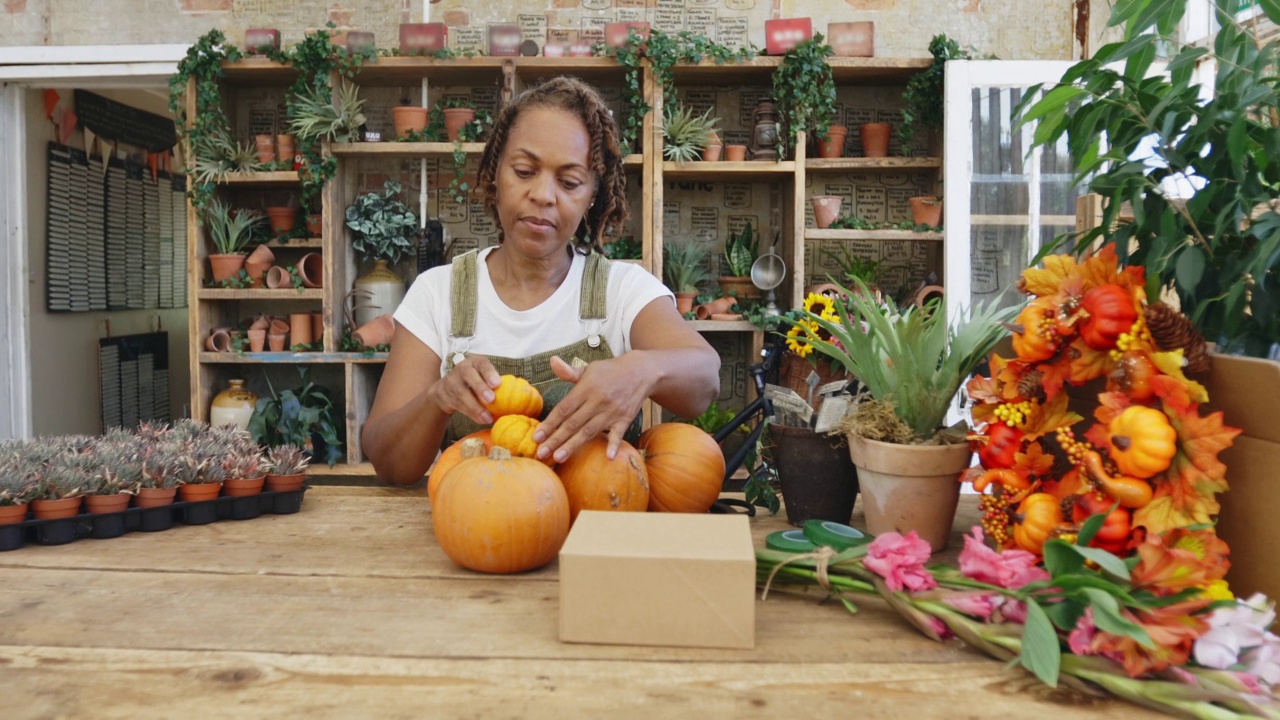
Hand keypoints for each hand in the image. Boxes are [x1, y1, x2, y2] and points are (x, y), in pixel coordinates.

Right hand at [429, 355, 501, 424]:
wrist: (446, 389)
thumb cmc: (475, 381)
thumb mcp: (482, 375)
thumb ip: (494, 382)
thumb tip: (520, 395)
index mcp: (475, 362)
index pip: (482, 364)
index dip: (489, 373)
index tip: (497, 384)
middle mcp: (463, 369)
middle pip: (469, 375)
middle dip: (480, 387)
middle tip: (491, 399)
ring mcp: (453, 382)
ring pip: (462, 393)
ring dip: (476, 407)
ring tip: (488, 417)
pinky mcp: (447, 396)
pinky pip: (460, 405)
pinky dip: (471, 414)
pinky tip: (481, 420)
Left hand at [533, 354, 649, 463]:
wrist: (641, 371)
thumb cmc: (609, 371)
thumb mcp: (588, 369)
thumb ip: (569, 371)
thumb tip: (552, 361)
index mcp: (586, 388)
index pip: (564, 408)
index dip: (550, 423)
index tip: (537, 436)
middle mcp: (597, 400)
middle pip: (573, 423)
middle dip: (556, 439)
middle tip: (542, 453)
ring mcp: (612, 411)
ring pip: (589, 431)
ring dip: (574, 445)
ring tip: (559, 457)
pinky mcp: (625, 419)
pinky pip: (618, 433)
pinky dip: (614, 444)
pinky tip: (609, 456)